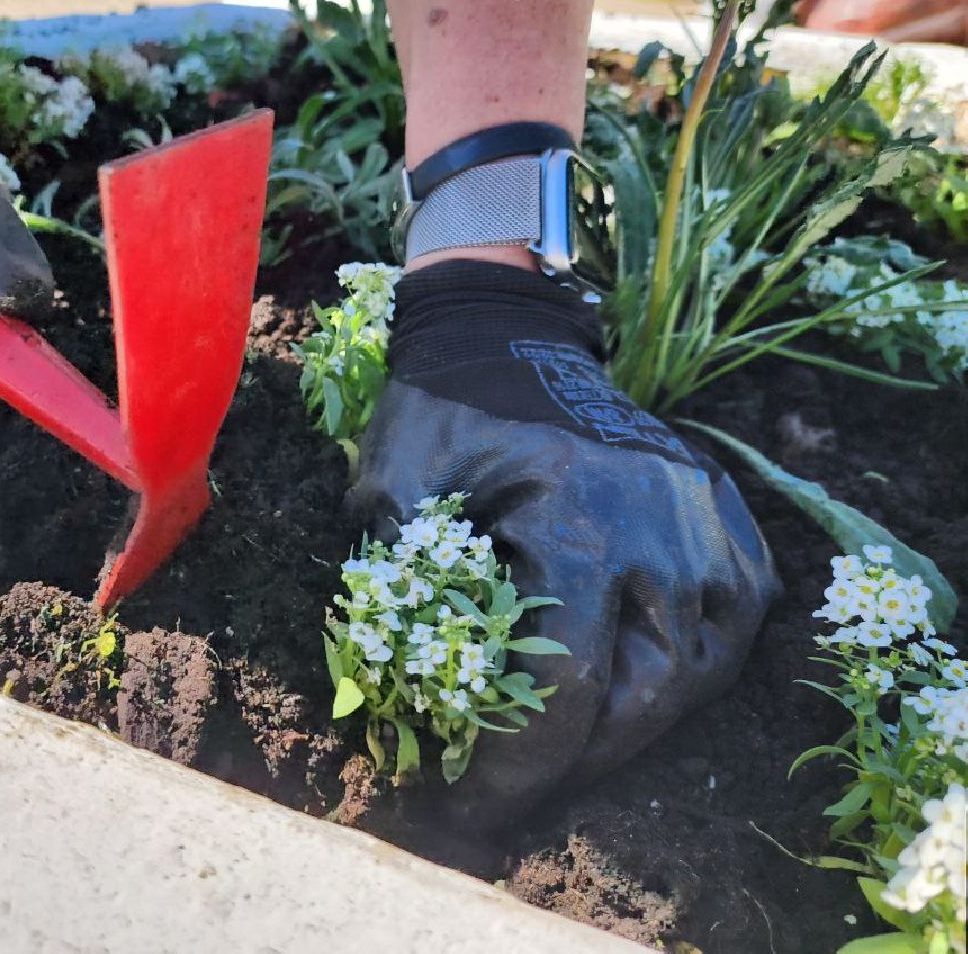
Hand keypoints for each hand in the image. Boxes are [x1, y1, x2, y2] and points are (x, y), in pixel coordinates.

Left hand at [348, 261, 778, 816]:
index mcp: (577, 520)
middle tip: (513, 790)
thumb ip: (399, 590)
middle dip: (574, 765)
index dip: (516, 767)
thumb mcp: (391, 490)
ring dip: (640, 723)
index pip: (567, 688)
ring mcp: (700, 511)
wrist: (502, 329)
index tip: (465, 804)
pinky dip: (701, 659)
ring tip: (574, 748)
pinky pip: (741, 608)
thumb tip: (404, 699)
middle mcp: (658, 524)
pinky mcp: (716, 501)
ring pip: (703, 665)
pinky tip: (649, 677)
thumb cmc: (439, 409)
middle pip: (646, 695)